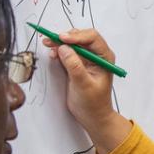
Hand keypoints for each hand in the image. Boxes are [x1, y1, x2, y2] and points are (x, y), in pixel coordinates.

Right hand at [44, 28, 130, 152]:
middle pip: (81, 37)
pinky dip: (59, 50)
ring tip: (48, 45)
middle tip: (51, 40)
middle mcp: (96, 55)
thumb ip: (74, 66)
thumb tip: (64, 48)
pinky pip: (67, 52)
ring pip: (72, 44)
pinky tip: (52, 53)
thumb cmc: (93, 103)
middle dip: (66, 38)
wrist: (92, 116)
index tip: (63, 39)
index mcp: (104, 57)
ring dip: (60, 43)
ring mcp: (86, 59)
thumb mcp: (84, 84)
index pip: (92, 38)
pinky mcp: (76, 64)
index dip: (77, 36)